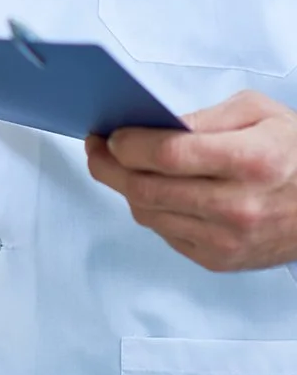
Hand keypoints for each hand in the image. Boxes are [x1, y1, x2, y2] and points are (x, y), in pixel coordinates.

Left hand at [87, 91, 296, 271]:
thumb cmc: (296, 153)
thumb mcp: (260, 113)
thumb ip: (204, 118)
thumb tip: (153, 125)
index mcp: (251, 161)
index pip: (167, 155)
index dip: (127, 145)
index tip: (109, 135)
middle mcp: (238, 206)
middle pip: (145, 189)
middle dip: (108, 166)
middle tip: (97, 148)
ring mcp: (227, 240)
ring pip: (147, 213)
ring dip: (126, 188)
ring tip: (122, 166)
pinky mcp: (219, 260)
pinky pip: (163, 233)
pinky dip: (151, 210)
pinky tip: (156, 191)